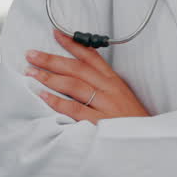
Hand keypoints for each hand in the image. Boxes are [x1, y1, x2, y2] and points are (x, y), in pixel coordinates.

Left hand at [25, 30, 149, 123]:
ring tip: (31, 72)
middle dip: (52, 60)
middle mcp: (109, 89)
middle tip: (31, 55)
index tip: (56, 34)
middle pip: (77, 68)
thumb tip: (78, 75)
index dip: (73, 44)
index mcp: (114, 81)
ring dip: (49, 77)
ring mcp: (105, 105)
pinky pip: (74, 109)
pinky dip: (57, 101)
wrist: (145, 142)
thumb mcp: (121, 96)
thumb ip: (102, 85)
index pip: (91, 57)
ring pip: (74, 85)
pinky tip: (43, 95)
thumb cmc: (131, 121)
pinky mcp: (99, 123)